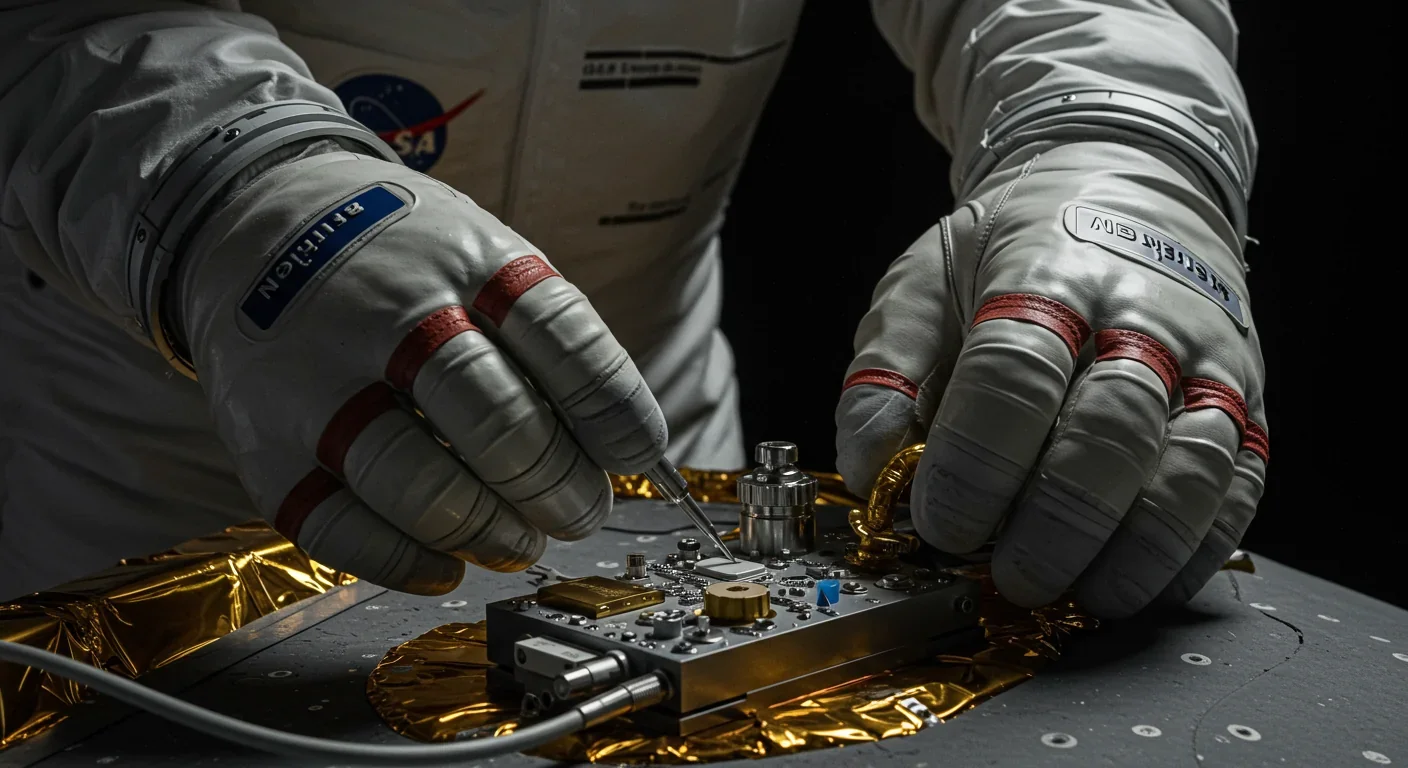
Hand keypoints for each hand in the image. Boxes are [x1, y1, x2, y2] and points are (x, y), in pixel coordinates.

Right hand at [173, 149, 666, 594]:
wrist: (253, 215)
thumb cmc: (402, 256)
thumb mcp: (483, 254)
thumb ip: (546, 340)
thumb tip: (621, 450)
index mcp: (464, 257)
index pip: (562, 340)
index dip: (613, 412)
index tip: (636, 455)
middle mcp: (388, 310)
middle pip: (497, 420)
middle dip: (559, 486)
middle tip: (580, 510)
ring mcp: (315, 375)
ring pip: (419, 483)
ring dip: (490, 530)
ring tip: (521, 541)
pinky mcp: (262, 439)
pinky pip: (336, 527)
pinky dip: (404, 561)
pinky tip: (445, 564)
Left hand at [835, 142, 1267, 616]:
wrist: (1123, 180)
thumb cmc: (1009, 247)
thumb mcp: (922, 281)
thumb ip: (883, 376)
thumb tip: (871, 472)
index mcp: (1042, 271)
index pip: (1013, 374)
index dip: (975, 462)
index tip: (941, 524)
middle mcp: (1138, 311)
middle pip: (1108, 427)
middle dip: (1054, 521)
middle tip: (1009, 577)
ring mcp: (1205, 355)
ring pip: (1190, 462)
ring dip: (1133, 547)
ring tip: (1079, 598)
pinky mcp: (1247, 396)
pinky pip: (1238, 483)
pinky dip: (1193, 546)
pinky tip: (1143, 582)